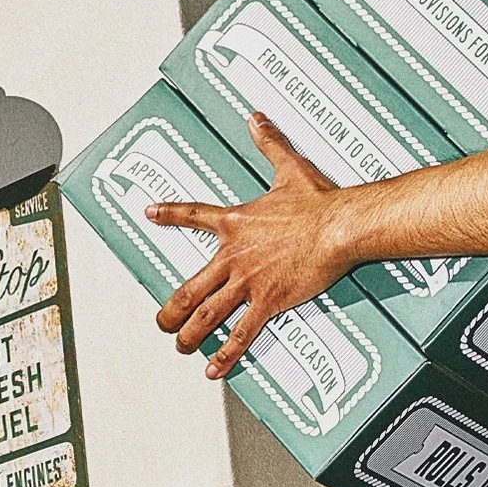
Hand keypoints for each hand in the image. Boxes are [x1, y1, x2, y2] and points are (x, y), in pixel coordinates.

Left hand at [148, 111, 344, 381]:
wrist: (338, 226)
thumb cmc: (317, 202)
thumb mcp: (288, 168)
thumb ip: (269, 143)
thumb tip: (256, 118)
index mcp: (236, 223)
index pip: (193, 216)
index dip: (168, 214)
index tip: (149, 213)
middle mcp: (233, 255)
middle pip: (189, 287)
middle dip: (170, 309)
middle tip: (161, 322)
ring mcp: (248, 281)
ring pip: (206, 314)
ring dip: (189, 334)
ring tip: (180, 347)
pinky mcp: (267, 300)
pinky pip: (241, 332)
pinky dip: (226, 353)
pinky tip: (214, 368)